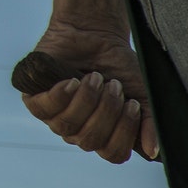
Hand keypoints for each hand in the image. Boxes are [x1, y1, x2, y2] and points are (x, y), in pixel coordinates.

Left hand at [16, 25, 157, 163]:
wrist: (94, 34)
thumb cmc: (119, 67)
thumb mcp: (142, 94)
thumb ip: (149, 123)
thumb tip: (152, 151)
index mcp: (105, 136)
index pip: (113, 153)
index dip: (123, 133)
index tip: (132, 104)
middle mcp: (79, 132)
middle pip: (91, 141)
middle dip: (106, 111)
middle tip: (114, 85)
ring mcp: (56, 118)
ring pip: (68, 126)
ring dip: (86, 100)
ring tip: (95, 76)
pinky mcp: (35, 100)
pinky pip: (45, 110)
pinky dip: (62, 95)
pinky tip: (73, 80)